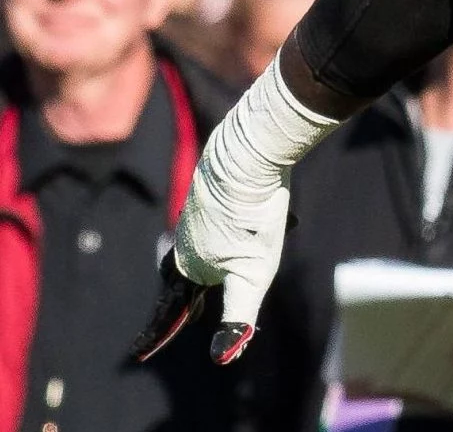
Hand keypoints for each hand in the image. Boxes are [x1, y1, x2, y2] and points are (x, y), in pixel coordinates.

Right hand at [133, 159, 290, 364]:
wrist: (248, 159)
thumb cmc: (251, 222)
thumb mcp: (249, 277)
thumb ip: (237, 317)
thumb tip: (224, 358)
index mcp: (190, 268)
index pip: (169, 310)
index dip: (157, 334)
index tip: (138, 354)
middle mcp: (188, 243)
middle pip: (181, 280)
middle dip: (184, 302)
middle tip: (186, 317)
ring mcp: (199, 217)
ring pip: (200, 249)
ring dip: (206, 267)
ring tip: (214, 272)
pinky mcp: (215, 195)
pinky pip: (219, 222)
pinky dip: (228, 233)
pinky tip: (248, 222)